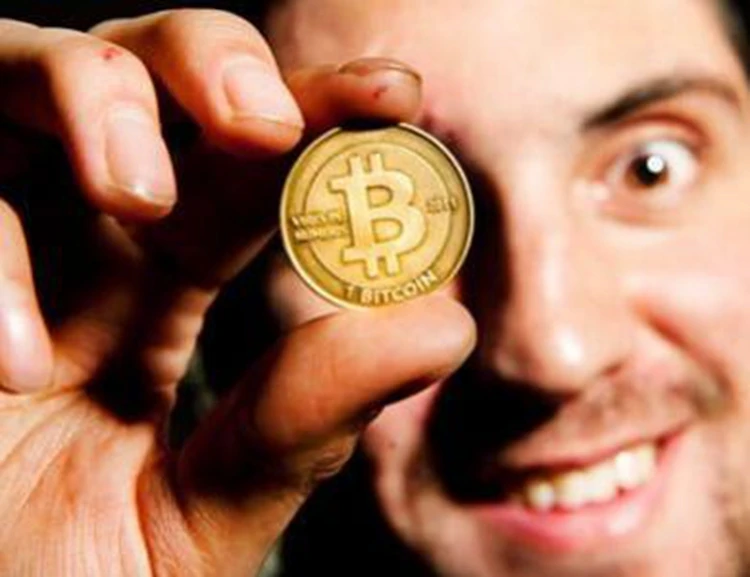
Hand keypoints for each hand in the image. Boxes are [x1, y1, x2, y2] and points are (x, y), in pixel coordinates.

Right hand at [0, 10, 475, 575]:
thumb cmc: (73, 576)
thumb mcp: (206, 513)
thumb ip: (305, 422)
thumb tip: (444, 326)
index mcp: (163, 279)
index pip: (251, 167)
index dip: (322, 114)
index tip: (399, 92)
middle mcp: (81, 235)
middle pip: (150, 71)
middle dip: (212, 64)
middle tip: (267, 124)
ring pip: (34, 70)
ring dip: (98, 101)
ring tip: (136, 195)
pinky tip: (15, 366)